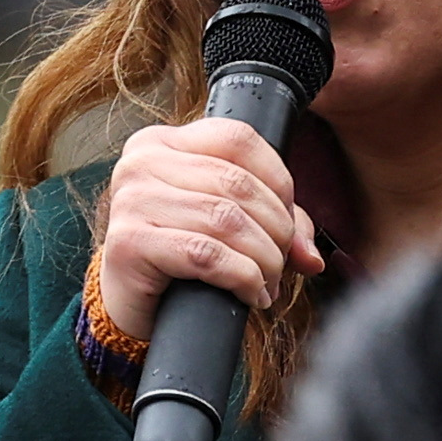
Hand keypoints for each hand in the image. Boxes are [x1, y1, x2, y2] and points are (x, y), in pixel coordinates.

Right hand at [90, 114, 321, 340]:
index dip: (278, 179)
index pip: (238, 138)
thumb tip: (312, 256)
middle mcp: (142, 162)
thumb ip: (272, 220)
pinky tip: (250, 293)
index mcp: (163, 141)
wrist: (129, 302)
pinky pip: (205, 254)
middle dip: (275, 228)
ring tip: (268, 281)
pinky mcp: (129, 242)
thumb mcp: (226, 223)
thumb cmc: (177, 255)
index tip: (287, 220)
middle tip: (282, 262)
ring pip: (225, 220)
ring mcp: (132, 200)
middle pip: (236, 183)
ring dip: (262, 258)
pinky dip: (241, 277)